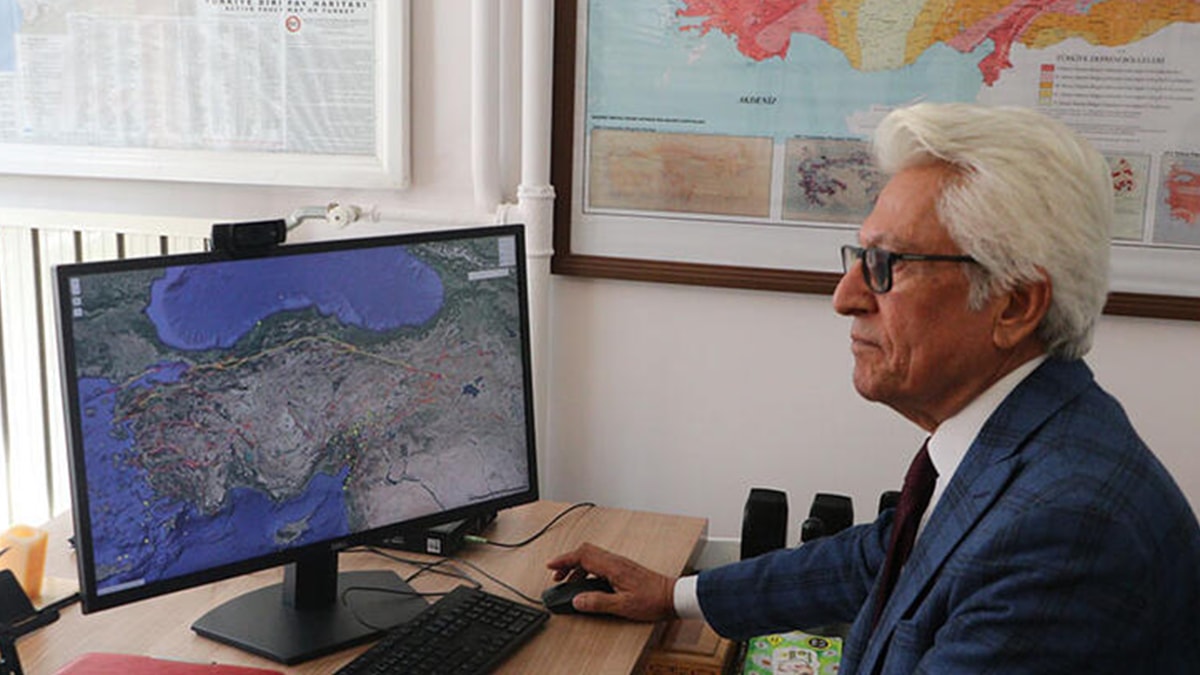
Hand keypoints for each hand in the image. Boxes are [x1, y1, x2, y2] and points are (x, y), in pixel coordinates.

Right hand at [545, 542, 677, 620]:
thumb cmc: (653, 601)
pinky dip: (588, 569)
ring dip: (578, 566)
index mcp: (613, 567)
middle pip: (586, 552)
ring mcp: (621, 564)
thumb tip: (577, 600)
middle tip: (557, 576)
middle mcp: (616, 561)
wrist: (673, 596)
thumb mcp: (623, 607)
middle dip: (568, 561)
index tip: (551, 566)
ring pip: (593, 557)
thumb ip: (598, 603)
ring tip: (569, 582)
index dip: (564, 560)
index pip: (582, 556)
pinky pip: (600, 563)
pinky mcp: (624, 569)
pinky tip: (588, 583)